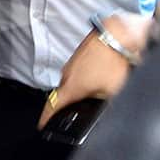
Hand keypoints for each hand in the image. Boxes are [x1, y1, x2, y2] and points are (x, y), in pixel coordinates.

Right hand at [37, 12, 151, 128]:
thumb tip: (104, 114)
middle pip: (62, 94)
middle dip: (68, 103)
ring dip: (80, 88)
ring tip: (96, 90)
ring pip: (72, 80)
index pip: (52, 107)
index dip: (45, 119)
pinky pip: (79, 70)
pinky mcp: (80, 54)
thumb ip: (104, 106)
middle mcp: (67, 74)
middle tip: (77, 110)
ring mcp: (73, 62)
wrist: (118, 33)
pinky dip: (86, 76)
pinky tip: (100, 76)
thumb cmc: (113, 60)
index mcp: (71, 86)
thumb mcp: (113, 92)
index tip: (41, 126)